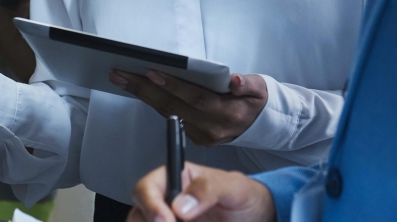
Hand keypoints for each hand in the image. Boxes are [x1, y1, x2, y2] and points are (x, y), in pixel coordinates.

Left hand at [110, 71, 267, 146]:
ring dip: (142, 94)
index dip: (174, 86)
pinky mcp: (193, 136)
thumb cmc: (254, 100)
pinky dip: (152, 101)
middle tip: (121, 73)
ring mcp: (200, 135)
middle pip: (173, 107)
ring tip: (121, 77)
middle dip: (145, 89)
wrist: (258, 124)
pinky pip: (169, 116)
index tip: (152, 72)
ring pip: (167, 112)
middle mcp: (211, 128)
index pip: (196, 99)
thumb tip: (234, 81)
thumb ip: (248, 84)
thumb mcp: (259, 89)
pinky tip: (137, 87)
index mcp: (228, 114)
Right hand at [128, 162, 274, 221]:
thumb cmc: (244, 196)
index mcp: (175, 180)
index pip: (147, 187)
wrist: (257, 217)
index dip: (150, 204)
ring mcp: (169, 221)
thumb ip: (208, 188)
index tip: (166, 220)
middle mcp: (166, 203)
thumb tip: (181, 205)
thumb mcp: (233, 187)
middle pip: (138, 215)